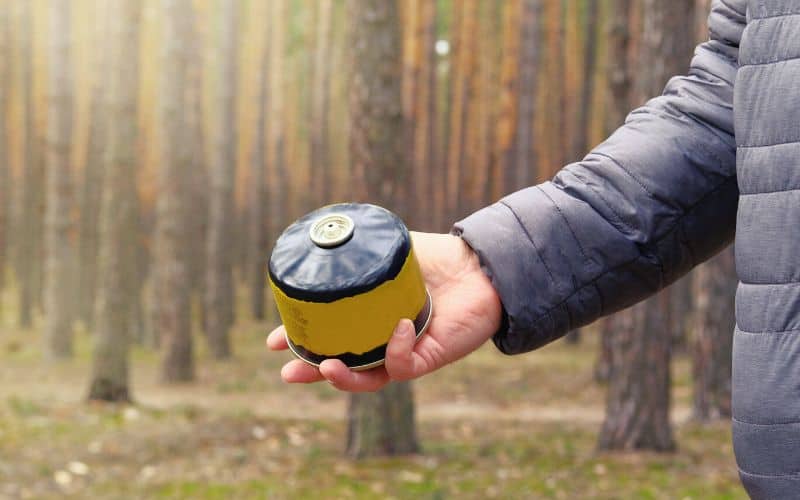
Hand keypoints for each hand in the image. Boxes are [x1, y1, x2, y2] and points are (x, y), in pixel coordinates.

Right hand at [266, 231, 502, 391]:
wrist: (479, 266)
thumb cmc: (436, 258)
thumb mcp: (389, 251)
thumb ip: (361, 250)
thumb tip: (323, 239)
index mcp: (368, 320)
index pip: (330, 337)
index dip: (302, 342)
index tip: (275, 340)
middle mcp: (382, 341)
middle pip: (341, 366)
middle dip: (312, 372)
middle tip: (287, 373)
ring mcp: (403, 352)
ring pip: (368, 378)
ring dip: (343, 378)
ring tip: (325, 368)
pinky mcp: (428, 358)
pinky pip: (404, 363)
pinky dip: (396, 349)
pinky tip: (399, 327)